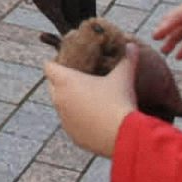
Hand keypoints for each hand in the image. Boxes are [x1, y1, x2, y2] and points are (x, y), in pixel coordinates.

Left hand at [43, 44, 137, 158]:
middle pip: (52, 86)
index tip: (69, 63)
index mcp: (65, 81)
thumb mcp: (124, 78)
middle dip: (62, 82)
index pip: (48, 66)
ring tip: (88, 100)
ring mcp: (64, 119)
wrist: (125, 137)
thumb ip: (127, 60)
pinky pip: (71, 124)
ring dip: (70, 102)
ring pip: (61, 106)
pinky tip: (93, 119)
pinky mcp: (72, 135)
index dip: (56, 63)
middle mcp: (59, 99)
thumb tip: (132, 45)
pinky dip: (78, 121)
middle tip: (80, 80)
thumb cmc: (120, 102)